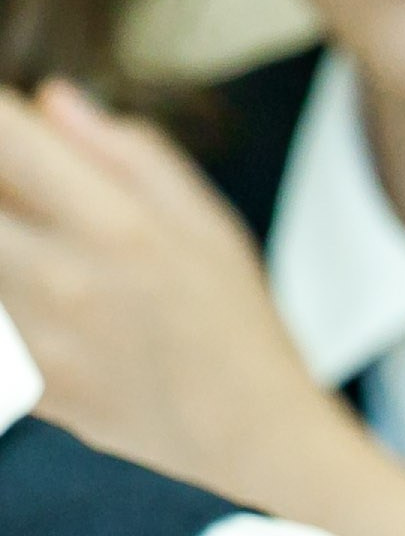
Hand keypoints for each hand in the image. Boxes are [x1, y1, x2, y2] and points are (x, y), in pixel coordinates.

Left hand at [0, 81, 338, 496]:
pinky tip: (39, 293)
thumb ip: (127, 153)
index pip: (4, 135)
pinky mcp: (25, 384)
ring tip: (38, 245)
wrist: (248, 435)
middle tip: (25, 199)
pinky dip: (10, 301)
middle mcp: (64, 278)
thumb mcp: (206, 220)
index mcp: (116, 224)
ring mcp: (36, 339)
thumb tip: (50, 100)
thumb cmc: (237, 321)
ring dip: (7, 242)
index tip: (11, 127)